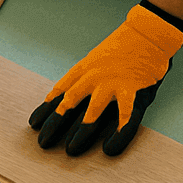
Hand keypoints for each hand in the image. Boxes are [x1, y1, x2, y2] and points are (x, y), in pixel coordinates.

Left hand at [28, 3, 182, 156]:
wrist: (149, 32)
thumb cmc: (124, 45)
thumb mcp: (96, 56)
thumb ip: (84, 75)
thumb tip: (67, 94)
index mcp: (85, 67)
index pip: (60, 90)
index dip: (46, 109)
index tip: (34, 123)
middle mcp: (95, 76)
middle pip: (69, 103)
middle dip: (55, 125)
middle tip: (44, 142)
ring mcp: (113, 84)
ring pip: (92, 112)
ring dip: (80, 132)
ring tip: (70, 149)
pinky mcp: (133, 91)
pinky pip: (124, 117)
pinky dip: (117, 135)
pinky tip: (109, 148)